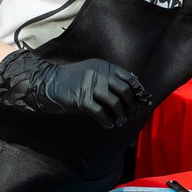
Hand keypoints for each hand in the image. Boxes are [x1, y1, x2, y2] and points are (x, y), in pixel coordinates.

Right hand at [0, 49, 152, 130]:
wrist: (49, 83)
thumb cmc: (73, 80)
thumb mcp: (93, 72)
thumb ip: (111, 77)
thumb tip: (134, 90)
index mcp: (104, 66)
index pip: (128, 77)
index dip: (138, 90)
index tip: (142, 101)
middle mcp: (99, 73)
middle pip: (124, 91)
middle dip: (131, 105)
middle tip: (131, 115)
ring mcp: (90, 86)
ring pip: (115, 103)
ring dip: (120, 115)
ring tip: (120, 121)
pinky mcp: (81, 100)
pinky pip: (100, 112)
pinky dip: (108, 120)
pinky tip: (109, 125)